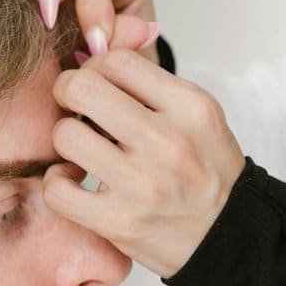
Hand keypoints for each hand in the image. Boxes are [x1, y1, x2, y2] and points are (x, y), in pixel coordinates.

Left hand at [43, 50, 246, 278]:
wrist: (228, 235)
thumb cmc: (204, 169)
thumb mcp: (197, 115)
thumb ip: (151, 84)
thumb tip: (95, 50)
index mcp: (189, 107)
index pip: (117, 61)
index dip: (95, 68)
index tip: (97, 85)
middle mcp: (167, 142)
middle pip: (83, 88)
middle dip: (68, 92)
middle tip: (75, 108)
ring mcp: (141, 184)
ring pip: (65, 135)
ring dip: (65, 139)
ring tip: (80, 148)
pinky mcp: (118, 221)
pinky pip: (57, 189)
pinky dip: (57, 182)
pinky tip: (73, 180)